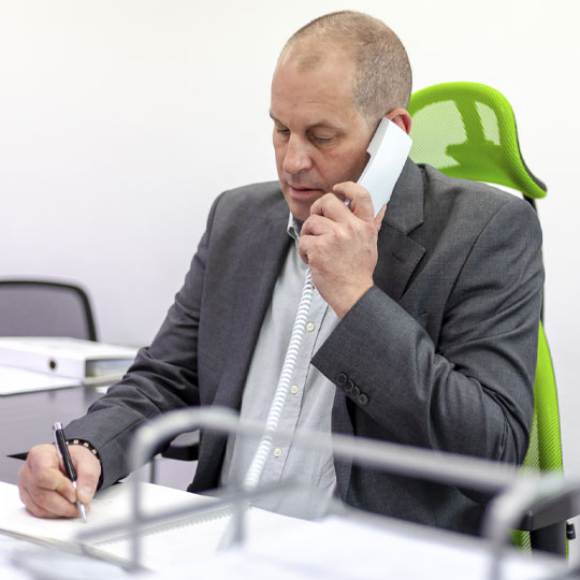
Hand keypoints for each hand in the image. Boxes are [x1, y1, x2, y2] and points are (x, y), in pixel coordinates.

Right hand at [18, 443, 100, 518]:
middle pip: (41, 493)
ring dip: (60, 511)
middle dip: (63, 504)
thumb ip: (88, 476)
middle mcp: (28, 470)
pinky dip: (54, 513)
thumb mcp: (87, 461)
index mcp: (40, 454)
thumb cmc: (75, 460)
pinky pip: (38, 511)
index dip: (61, 487)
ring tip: (76, 508)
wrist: (71, 465)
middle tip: (80, 507)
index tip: (75, 494)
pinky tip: (66, 508)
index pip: (44, 474)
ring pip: (39, 505)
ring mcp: (25, 486)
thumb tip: (83, 496)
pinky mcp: (27, 498)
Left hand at [298, 181, 385, 317]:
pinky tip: (313, 259)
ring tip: (316, 248)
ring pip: (311, 222)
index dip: (346, 187)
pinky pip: (303, 240)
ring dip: (309, 235)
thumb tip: (382, 208)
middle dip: (317, 210)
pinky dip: (304, 251)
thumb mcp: (371, 244)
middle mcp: (351, 228)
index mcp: (365, 225)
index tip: (337, 188)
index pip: (360, 195)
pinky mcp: (319, 249)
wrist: (353, 293)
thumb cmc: (359, 272)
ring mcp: (334, 237)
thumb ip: (372, 224)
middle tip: (317, 222)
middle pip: (327, 201)